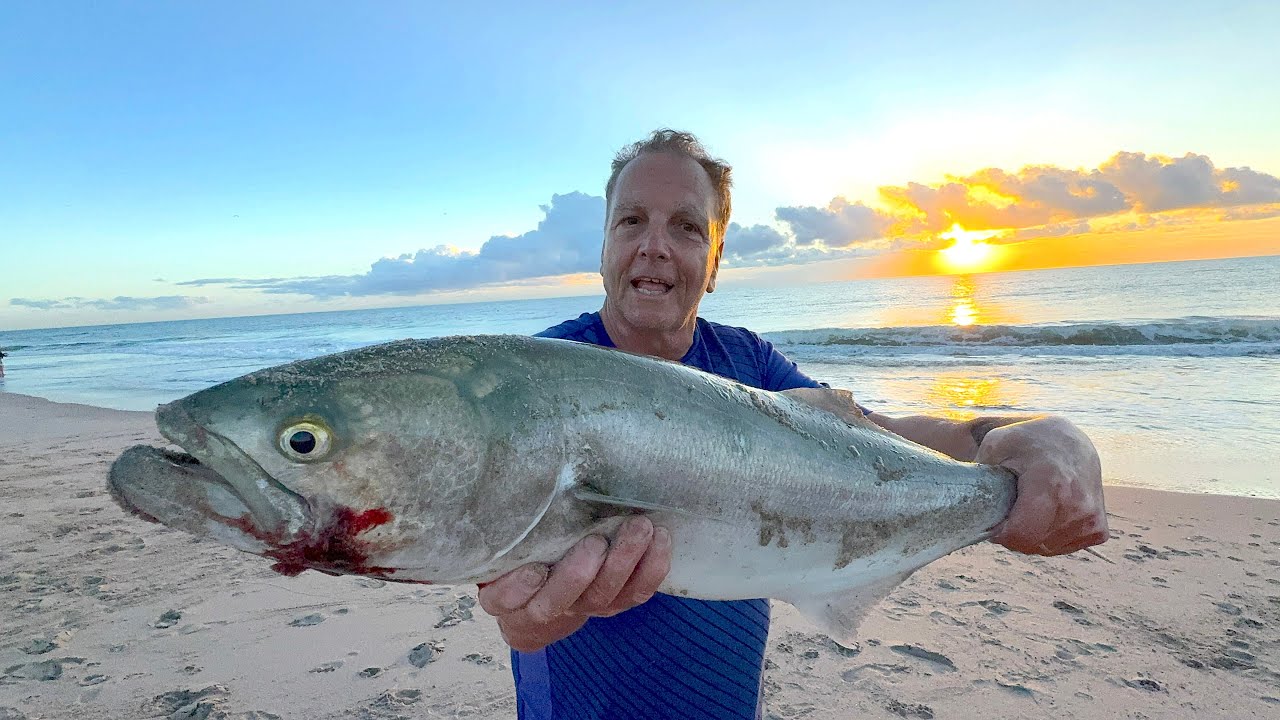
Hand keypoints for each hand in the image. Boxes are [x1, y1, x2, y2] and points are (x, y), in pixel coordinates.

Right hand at [476, 516, 671, 652]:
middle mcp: (544, 606)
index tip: (534, 569)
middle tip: (596, 541)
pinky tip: (661, 539)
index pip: (507, 598)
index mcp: (507, 594)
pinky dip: (651, 569)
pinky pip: (635, 594)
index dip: (520, 588)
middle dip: (579, 573)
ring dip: (623, 562)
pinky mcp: (614, 602)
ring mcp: (582, 606)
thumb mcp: (511, 536)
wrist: (547, 583)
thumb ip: (514, 517)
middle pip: (559, 601)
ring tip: (639, 528)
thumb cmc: (524, 547)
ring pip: (602, 597)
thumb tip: (521, 467)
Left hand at [975, 415, 1106, 555]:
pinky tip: (1048, 514)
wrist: (1068, 441)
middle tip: (1011, 510)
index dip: (1000, 533)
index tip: (995, 519)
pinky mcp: (1100, 529)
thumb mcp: (996, 443)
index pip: (1021, 535)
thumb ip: (979, 473)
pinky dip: (1050, 537)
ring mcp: (1092, 519)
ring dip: (1032, 535)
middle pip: (1032, 544)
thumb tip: (969, 503)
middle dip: (1014, 534)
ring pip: (1046, 548)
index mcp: (1052, 484)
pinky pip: (1064, 547)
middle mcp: (1078, 504)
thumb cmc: (1026, 441)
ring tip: (1030, 507)